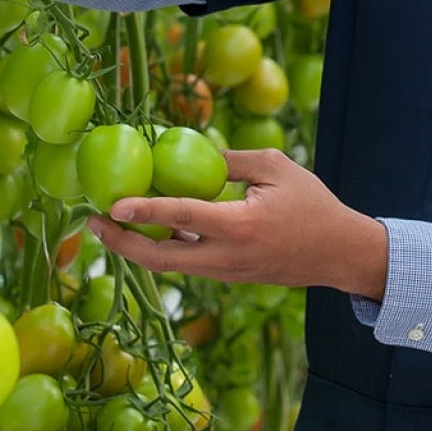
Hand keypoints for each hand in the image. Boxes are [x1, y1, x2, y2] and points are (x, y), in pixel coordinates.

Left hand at [86, 149, 389, 298]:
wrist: (338, 253)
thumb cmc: (312, 204)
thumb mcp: (276, 168)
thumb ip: (231, 161)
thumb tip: (191, 153)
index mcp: (240, 225)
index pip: (182, 217)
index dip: (145, 209)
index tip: (113, 205)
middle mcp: (226, 256)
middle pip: (160, 258)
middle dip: (121, 243)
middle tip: (93, 222)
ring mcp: (226, 273)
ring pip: (170, 265)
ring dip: (137, 248)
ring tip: (110, 227)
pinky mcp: (228, 277)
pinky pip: (188, 264)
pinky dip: (164, 250)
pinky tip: (150, 230)